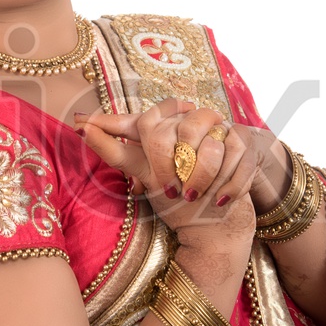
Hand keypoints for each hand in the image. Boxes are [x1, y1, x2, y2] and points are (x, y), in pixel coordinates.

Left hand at [75, 98, 260, 249]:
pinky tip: (220, 200)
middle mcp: (194, 120)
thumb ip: (115, 147)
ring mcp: (223, 130)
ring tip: (193, 197)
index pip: (149, 120)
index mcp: (167, 122)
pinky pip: (238, 159)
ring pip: (212, 146)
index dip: (146, 149)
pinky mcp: (247, 144)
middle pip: (182, 131)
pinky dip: (230, 184)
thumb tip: (78, 124)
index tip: (145, 177)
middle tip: (172, 191)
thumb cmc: (178, 186)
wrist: (222, 206)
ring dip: (202, 178)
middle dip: (175, 167)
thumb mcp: (145, 168)